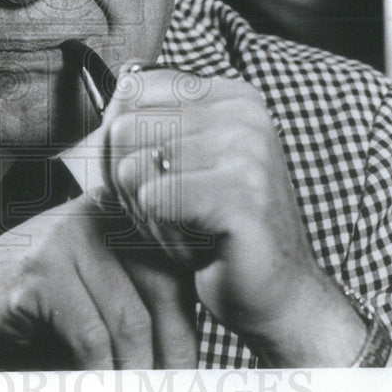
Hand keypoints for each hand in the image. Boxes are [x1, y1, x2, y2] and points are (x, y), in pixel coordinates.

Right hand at [0, 195, 197, 370]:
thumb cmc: (29, 319)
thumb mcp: (95, 304)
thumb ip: (139, 308)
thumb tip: (196, 358)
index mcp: (115, 215)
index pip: (176, 269)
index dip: (189, 327)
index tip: (190, 376)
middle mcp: (94, 214)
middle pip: (163, 289)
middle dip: (172, 354)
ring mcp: (64, 236)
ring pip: (128, 317)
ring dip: (136, 374)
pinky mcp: (38, 269)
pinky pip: (90, 333)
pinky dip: (99, 374)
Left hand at [99, 67, 366, 365]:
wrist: (280, 297)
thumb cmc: (220, 233)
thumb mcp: (186, 166)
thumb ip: (152, 127)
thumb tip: (110, 103)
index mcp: (230, 97)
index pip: (130, 93)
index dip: (117, 144)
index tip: (151, 180)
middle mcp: (243, 113)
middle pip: (124, 131)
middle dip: (127, 186)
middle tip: (172, 217)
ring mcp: (247, 150)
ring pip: (132, 170)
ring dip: (146, 217)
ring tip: (189, 232)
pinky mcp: (241, 193)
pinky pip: (152, 202)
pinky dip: (162, 237)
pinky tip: (199, 249)